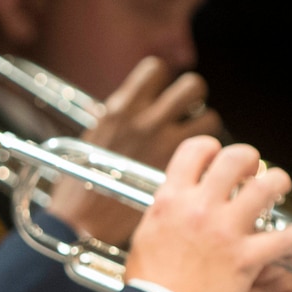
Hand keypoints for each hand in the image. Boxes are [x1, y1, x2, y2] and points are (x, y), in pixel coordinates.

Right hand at [49, 56, 222, 247]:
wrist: (81, 223)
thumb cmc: (80, 184)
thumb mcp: (94, 137)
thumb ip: (122, 118)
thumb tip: (140, 106)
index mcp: (121, 108)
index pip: (156, 68)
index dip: (164, 79)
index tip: (163, 92)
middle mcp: (146, 121)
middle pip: (192, 86)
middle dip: (194, 100)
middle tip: (188, 115)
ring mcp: (165, 147)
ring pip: (210, 119)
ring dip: (206, 131)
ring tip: (197, 145)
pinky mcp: (179, 175)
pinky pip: (211, 158)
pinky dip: (210, 162)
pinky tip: (200, 171)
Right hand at [121, 136, 291, 291]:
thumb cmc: (150, 285)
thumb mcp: (146, 234)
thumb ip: (166, 212)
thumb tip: (175, 202)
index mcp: (171, 199)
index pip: (196, 149)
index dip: (212, 148)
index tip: (217, 159)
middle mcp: (199, 207)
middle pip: (236, 158)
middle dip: (250, 160)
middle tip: (253, 171)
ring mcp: (225, 231)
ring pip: (266, 186)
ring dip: (277, 183)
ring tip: (278, 189)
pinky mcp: (245, 258)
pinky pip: (284, 238)